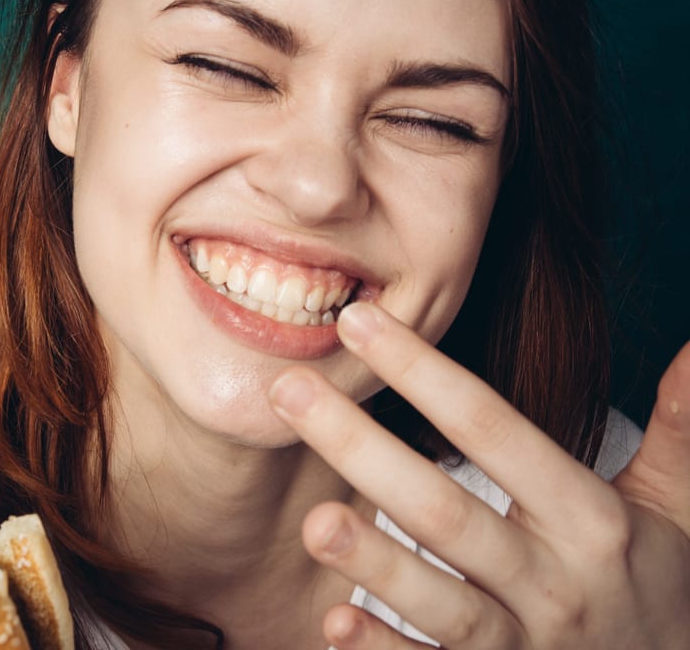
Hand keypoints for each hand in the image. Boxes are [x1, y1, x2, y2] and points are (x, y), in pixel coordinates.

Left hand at [269, 302, 689, 648]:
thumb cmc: (662, 591)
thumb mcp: (680, 510)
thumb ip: (680, 430)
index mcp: (591, 520)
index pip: (494, 430)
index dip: (423, 373)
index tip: (359, 322)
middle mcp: (556, 583)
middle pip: (447, 511)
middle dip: (364, 450)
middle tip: (289, 392)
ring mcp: (527, 649)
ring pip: (443, 604)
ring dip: (377, 564)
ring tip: (314, 522)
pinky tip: (336, 623)